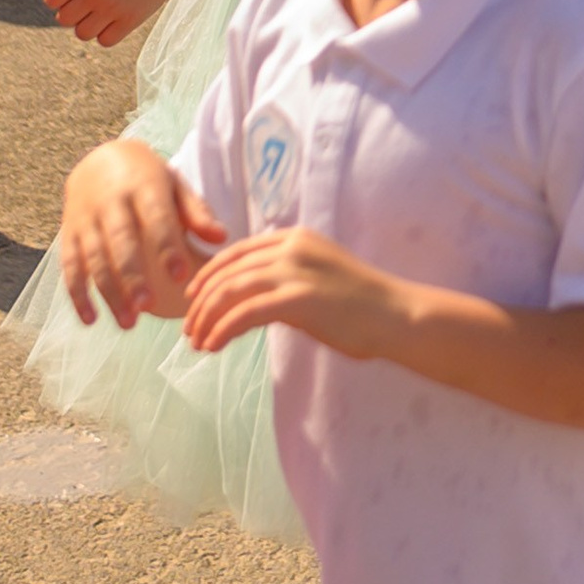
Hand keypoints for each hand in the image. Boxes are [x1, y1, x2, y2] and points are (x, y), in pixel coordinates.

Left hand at [35, 0, 178, 45]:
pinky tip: (116, 19)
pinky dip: (108, 34)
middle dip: (74, 12)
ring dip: (89, 26)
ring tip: (103, 11)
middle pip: (64, 19)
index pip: (51, 0)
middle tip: (91, 1)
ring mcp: (112, 7)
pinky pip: (105, 40)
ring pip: (83, 33)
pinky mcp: (129, 20)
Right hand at [60, 138, 226, 329]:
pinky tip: (90, 321)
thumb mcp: (174, 185)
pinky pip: (70, 266)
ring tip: (129, 322)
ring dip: (109, 292)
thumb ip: (196, 212)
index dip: (168, 247)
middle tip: (149, 305)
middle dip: (133, 275)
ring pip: (94, 259)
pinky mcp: (69, 234)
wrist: (98, 158)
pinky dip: (77, 295)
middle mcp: (111, 202)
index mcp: (143, 186)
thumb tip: (222, 238)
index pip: (156, 218)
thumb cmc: (147, 178)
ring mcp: (86, 219)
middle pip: (121, 241)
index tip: (182, 276)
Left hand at [184, 226, 408, 362]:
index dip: (208, 275)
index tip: (191, 299)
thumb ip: (283, 279)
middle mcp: (292, 247)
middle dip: (201, 301)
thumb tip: (248, 299)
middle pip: (228, 271)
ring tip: (197, 342)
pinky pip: (245, 313)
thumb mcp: (316, 278)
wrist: (395, 315)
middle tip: (188, 329)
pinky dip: (223, 330)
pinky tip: (213, 346)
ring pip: (231, 290)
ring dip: (206, 318)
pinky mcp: (300, 298)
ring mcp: (296, 271)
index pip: (237, 252)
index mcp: (295, 238)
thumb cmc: (359, 304)